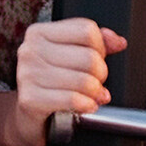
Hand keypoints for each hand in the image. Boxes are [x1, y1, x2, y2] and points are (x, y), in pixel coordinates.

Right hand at [10, 17, 126, 145]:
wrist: (29, 115)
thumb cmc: (52, 81)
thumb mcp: (72, 54)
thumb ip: (97, 42)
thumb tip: (118, 42)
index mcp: (39, 32)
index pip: (87, 30)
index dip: (102, 46)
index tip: (98, 58)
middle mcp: (30, 50)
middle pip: (89, 56)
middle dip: (101, 73)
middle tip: (97, 81)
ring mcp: (27, 75)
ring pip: (84, 80)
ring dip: (96, 91)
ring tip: (93, 94)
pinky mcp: (30, 99)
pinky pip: (73, 99)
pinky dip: (87, 105)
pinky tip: (87, 106)